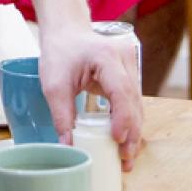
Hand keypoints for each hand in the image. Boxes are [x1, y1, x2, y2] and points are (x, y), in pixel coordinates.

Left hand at [40, 24, 143, 170]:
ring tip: (125, 156)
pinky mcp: (130, 73)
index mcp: (106, 57)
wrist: (67, 31)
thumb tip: (68, 146)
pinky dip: (130, 120)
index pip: (121, 91)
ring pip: (138, 103)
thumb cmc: (60, 52)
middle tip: (124, 159)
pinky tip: (125, 140)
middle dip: (131, 132)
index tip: (117, 140)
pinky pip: (133, 100)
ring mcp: (131, 65)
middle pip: (134, 101)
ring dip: (133, 130)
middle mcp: (125, 60)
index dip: (122, 118)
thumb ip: (61, 114)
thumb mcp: (53, 84)